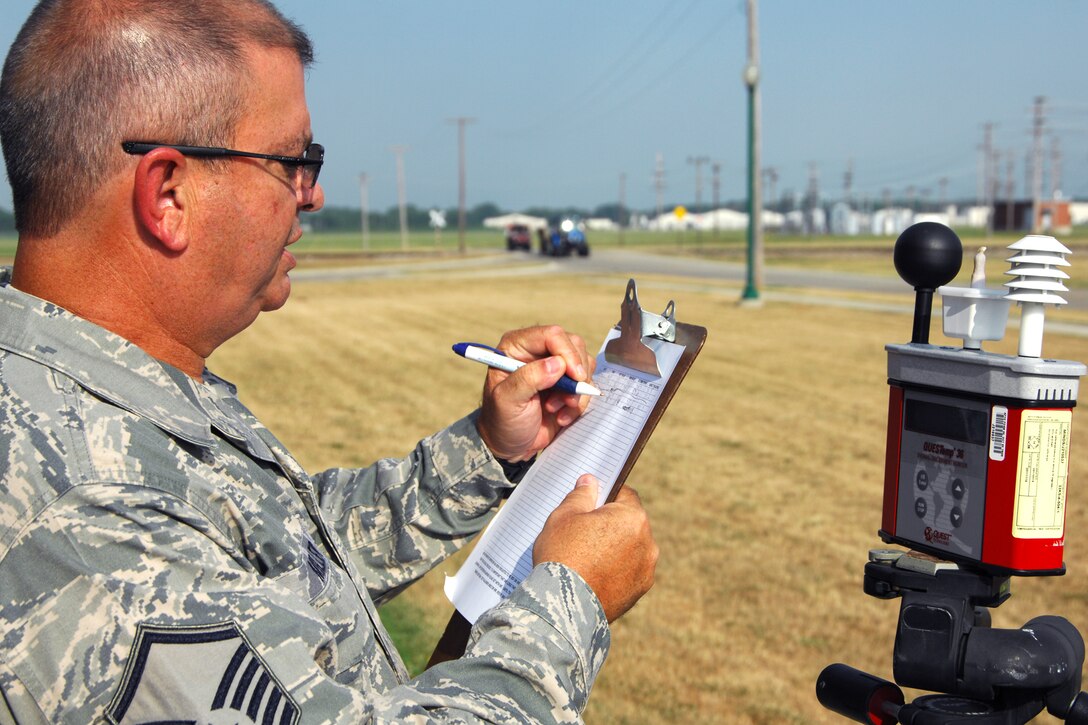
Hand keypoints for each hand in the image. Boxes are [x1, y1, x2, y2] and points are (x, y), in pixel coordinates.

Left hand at [476, 325, 594, 461]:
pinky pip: (586, 384)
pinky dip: (579, 403)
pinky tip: (561, 416)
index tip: (575, 377)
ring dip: (576, 391)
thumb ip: (529, 379)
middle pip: (573, 344)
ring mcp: (554, 367)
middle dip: (576, 373)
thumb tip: (557, 363)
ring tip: (555, 409)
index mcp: (516, 347)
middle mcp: (537, 351)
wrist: (510, 446)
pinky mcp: (567, 384)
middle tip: (567, 398)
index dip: (567, 353)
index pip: (551, 335)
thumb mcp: (507, 401)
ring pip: (584, 363)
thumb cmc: (501, 421)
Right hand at [532, 475, 657, 621]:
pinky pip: (629, 572)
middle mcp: (648, 542)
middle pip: (629, 522)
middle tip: (583, 533)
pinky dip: (616, 571)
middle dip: (610, 524)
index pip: (625, 494)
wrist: (564, 607)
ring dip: (616, 548)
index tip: (591, 504)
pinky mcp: (639, 591)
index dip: (606, 496)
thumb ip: (581, 495)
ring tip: (587, 558)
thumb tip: (591, 481)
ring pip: (631, 548)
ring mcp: (646, 569)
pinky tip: (594, 575)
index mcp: (632, 517)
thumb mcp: (564, 516)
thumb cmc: (562, 555)